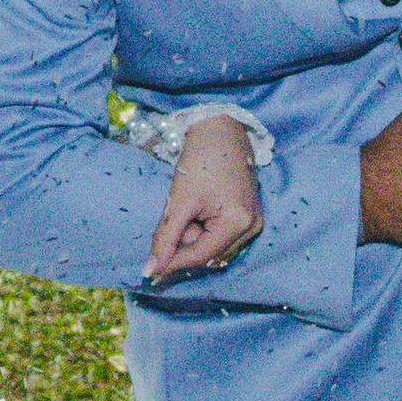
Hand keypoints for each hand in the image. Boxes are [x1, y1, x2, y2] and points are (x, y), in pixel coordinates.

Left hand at [146, 116, 264, 280]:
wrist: (221, 129)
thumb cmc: (202, 159)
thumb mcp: (180, 200)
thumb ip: (166, 237)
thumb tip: (151, 270)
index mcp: (239, 223)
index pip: (202, 256)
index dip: (173, 263)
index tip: (148, 271)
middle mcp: (252, 228)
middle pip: (209, 254)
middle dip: (185, 245)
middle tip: (171, 220)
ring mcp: (253, 223)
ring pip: (214, 248)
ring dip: (194, 238)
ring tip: (187, 209)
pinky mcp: (248, 216)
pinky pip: (221, 237)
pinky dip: (204, 231)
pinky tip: (196, 211)